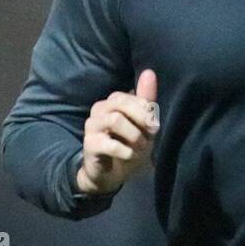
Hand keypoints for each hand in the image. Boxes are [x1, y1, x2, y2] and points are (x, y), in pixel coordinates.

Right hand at [75, 69, 159, 196]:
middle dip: (141, 119)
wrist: (111, 174)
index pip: (130, 96)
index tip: (155, 125)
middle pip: (121, 103)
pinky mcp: (89, 144)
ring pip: (115, 120)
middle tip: (151, 135)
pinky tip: (130, 156)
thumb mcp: (143, 123)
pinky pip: (110, 144)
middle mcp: (98, 109)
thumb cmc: (129, 144)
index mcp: (112, 101)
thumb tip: (149, 72)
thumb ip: (146, 99)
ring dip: (134, 136)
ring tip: (140, 147)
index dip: (145, 110)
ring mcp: (91, 126)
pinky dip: (126, 151)